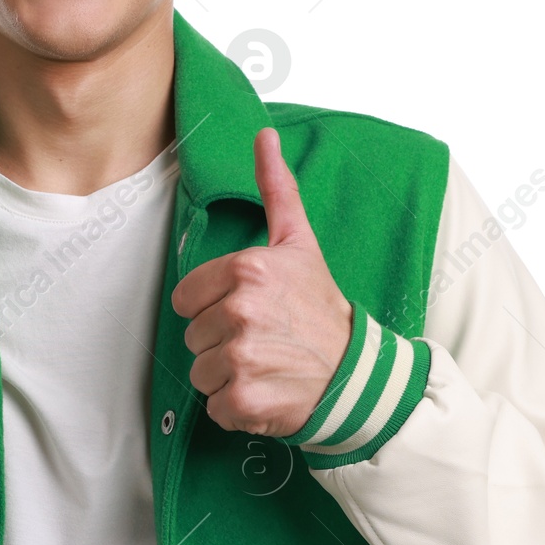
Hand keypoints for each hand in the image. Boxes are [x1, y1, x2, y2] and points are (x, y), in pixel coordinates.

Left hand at [170, 127, 353, 436]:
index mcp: (246, 270)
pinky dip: (235, 408)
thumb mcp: (299, 244)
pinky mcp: (243, 400)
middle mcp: (240, 312)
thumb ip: (275, 189)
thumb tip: (264, 136)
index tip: (248, 311)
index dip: (212, 307)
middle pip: (192, 336)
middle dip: (221, 342)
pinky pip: (213, 406)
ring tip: (265, 366)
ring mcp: (242, 358)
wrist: (358, 374)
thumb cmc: (322, 309)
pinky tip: (266, 392)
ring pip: (199, 372)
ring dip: (226, 376)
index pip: (186, 298)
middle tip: (263, 340)